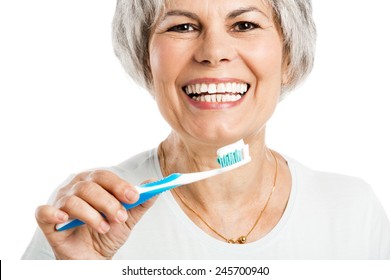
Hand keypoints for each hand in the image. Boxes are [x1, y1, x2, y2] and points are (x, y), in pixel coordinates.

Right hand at [35, 170, 155, 258]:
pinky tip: (65, 220)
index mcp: (93, 182)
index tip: (134, 197)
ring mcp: (60, 203)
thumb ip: (141, 202)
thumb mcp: (128, 218)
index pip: (105, 176)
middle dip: (108, 202)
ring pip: (73, 200)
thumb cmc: (107, 232)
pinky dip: (53, 214)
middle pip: (89, 186)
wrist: (93, 258)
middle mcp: (75, 188)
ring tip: (104, 228)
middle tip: (121, 216)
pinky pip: (44, 212)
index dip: (119, 185)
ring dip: (92, 215)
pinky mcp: (47, 221)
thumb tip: (155, 185)